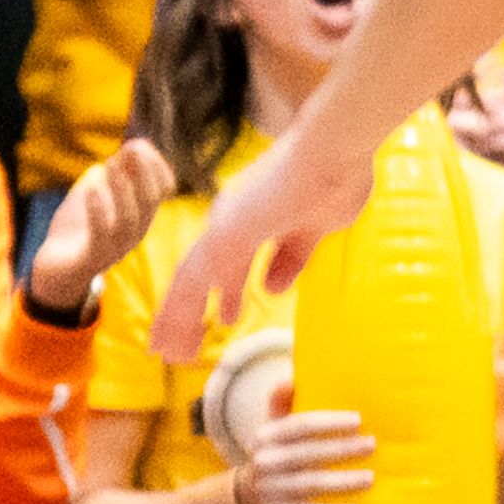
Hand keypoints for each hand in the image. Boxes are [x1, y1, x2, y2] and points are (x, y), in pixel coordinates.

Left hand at [30, 139, 176, 312]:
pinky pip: (101, 238)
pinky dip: (99, 212)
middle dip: (144, 172)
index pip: (164, 188)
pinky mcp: (91, 259)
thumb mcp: (99, 190)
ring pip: (130, 221)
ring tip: (109, 164)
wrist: (55, 266)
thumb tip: (134, 146)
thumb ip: (116, 170)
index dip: (156, 164)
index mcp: (141, 213)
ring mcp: (115, 248)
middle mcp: (135, 231)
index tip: (138, 144)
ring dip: (122, 189)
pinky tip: (92, 190)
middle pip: (151, 202)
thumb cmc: (81, 224)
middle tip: (130, 148)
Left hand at [150, 121, 373, 354]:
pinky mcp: (224, 235)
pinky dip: (180, 312)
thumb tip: (271, 287)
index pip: (231, 262)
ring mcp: (224, 225)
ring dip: (178, 319)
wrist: (336, 150)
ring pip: (190, 282)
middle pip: (202, 274)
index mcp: (255, 215)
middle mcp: (231, 219)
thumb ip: (291, 258)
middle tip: (180, 345)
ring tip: (166, 352)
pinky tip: (173, 337)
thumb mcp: (316, 230)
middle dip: (190, 312)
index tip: (225, 317)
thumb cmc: (336, 178)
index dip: (226, 292)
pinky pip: (192, 283)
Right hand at [237, 387, 373, 503]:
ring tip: (369, 478)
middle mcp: (266, 462)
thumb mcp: (270, 429)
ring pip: (312, 484)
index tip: (358, 420)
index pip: (300, 425)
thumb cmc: (272, 457)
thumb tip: (293, 375)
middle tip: (371, 445)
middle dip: (343, 449)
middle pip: (310, 454)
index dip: (330, 422)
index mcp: (266, 436)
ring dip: (343, 482)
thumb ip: (282, 403)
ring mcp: (271, 491)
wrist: (243, 502)